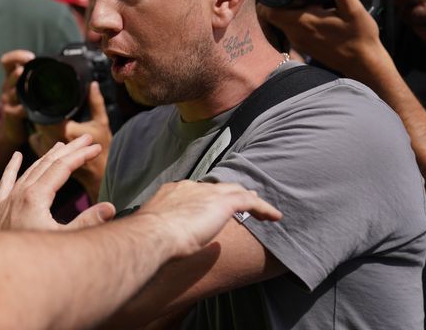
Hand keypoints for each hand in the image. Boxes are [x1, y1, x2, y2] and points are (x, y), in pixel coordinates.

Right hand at [0, 49, 34, 145]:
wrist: (12, 129)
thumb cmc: (22, 106)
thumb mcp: (26, 90)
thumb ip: (35, 79)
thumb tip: (61, 67)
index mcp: (12, 78)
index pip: (7, 61)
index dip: (16, 56)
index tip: (30, 57)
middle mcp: (7, 87)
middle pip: (11, 74)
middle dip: (19, 71)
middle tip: (27, 67)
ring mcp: (7, 101)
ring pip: (13, 91)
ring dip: (21, 87)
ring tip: (26, 85)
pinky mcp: (10, 114)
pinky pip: (18, 109)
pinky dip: (25, 109)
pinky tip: (30, 109)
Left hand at [0, 135, 115, 231]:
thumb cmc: (32, 261)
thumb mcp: (63, 241)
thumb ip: (86, 223)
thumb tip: (110, 207)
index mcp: (36, 197)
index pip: (62, 167)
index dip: (81, 156)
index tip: (97, 147)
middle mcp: (20, 193)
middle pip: (48, 163)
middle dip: (69, 149)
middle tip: (87, 138)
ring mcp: (8, 200)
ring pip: (29, 170)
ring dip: (47, 156)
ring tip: (62, 146)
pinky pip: (6, 181)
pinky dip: (13, 167)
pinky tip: (16, 156)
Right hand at [135, 180, 281, 259]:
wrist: (155, 235)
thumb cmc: (151, 237)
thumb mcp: (155, 227)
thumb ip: (163, 226)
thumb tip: (164, 236)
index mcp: (173, 191)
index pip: (196, 191)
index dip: (207, 196)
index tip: (212, 204)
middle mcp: (191, 187)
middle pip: (217, 187)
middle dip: (229, 191)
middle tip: (241, 196)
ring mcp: (207, 193)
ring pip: (235, 190)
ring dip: (248, 198)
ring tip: (261, 205)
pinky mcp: (223, 203)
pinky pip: (249, 202)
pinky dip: (263, 207)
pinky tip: (274, 216)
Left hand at [262, 0, 386, 80]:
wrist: (365, 65)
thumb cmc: (360, 37)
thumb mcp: (353, 9)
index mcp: (303, 22)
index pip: (268, 12)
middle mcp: (295, 34)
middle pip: (272, 16)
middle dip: (276, 2)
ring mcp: (298, 43)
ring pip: (280, 23)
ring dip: (286, 12)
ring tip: (302, 0)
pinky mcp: (304, 47)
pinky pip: (290, 31)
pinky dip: (294, 21)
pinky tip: (310, 13)